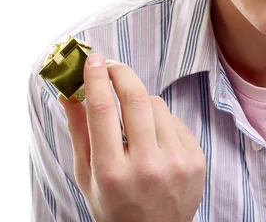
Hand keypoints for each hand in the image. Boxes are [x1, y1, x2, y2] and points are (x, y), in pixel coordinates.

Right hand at [59, 53, 205, 221]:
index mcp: (112, 174)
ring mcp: (176, 163)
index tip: (92, 60)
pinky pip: (175, 120)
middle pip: (136, 98)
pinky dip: (161, 123)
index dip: (97, 78)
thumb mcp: (87, 177)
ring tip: (133, 124)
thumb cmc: (114, 207)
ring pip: (157, 105)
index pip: (104, 111)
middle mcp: (147, 167)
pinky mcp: (196, 159)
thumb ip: (78, 133)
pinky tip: (154, 143)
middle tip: (111, 66)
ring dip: (141, 103)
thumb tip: (68, 91)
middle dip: (122, 73)